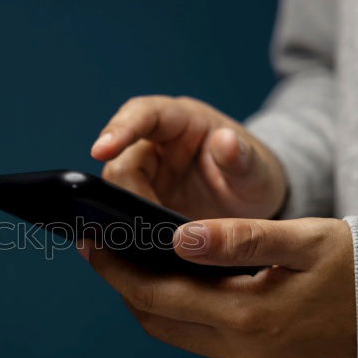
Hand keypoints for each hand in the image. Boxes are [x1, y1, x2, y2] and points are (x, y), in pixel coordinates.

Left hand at [82, 217, 356, 357]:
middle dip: (126, 285)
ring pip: (182, 335)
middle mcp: (245, 352)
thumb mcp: (303, 240)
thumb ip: (239, 238)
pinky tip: (186, 284)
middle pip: (160, 321)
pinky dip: (187, 314)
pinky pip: (210, 343)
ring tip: (136, 261)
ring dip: (155, 301)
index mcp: (249, 317)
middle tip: (103, 248)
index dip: (118, 268)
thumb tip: (178, 236)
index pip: (158, 295)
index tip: (90, 240)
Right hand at [91, 95, 286, 219]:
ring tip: (155, 237)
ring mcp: (145, 170)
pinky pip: (121, 209)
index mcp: (183, 120)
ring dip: (128, 213)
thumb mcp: (257, 172)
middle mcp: (155, 141)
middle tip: (151, 225)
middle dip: (128, 192)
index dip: (119, 129)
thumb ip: (243, 159)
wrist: (252, 205)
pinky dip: (129, 225)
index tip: (99, 150)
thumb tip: (225, 141)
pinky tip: (141, 243)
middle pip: (121, 159)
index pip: (143, 114)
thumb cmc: (255, 178)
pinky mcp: (140, 196)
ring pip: (116, 188)